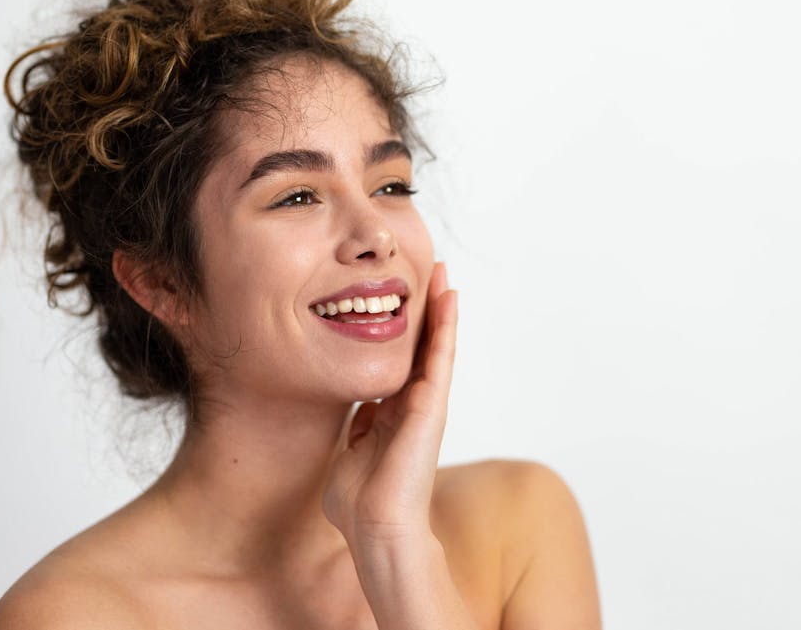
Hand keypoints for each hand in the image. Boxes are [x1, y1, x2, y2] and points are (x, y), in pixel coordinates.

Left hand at [323, 262, 457, 549]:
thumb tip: (359, 418)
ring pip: (437, 346)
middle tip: (429, 275)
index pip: (399, 365)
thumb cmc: (359, 502)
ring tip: (442, 274)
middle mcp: (412, 406)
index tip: (401, 304)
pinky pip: (441, 356)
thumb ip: (358, 432)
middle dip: (425, 312)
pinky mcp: (433, 405)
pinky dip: (446, 325)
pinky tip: (449, 296)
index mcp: (390, 416)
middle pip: (421, 348)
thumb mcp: (351, 454)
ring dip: (441, 309)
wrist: (375, 528)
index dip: (402, 335)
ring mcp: (426, 405)